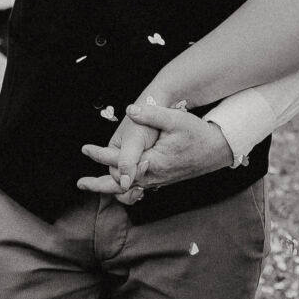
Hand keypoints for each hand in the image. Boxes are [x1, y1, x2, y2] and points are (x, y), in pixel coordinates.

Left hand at [89, 99, 237, 202]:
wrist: (218, 149)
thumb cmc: (198, 134)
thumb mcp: (177, 120)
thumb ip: (152, 115)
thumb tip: (131, 110)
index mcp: (153, 162)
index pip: (120, 162)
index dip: (101, 155)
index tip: (86, 149)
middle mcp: (154, 176)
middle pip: (121, 185)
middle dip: (99, 184)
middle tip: (80, 183)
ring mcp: (158, 180)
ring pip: (129, 188)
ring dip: (110, 186)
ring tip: (93, 185)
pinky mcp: (162, 179)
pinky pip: (139, 187)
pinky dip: (125, 187)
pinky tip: (119, 184)